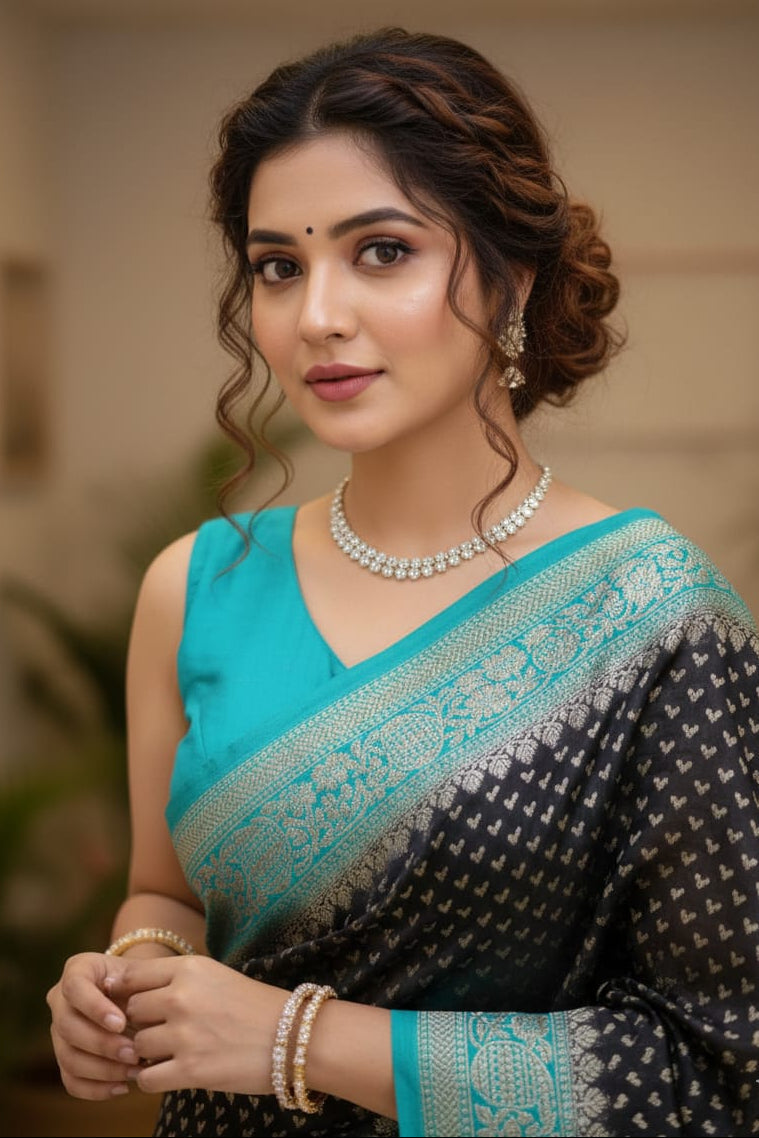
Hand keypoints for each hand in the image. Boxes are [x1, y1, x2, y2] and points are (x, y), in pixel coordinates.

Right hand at [46, 952, 142, 1098]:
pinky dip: (97, 1088)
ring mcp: (59, 1031)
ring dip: (103, 1069)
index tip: (121, 1023)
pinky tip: (123, 1087)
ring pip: (68, 1057)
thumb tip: (145, 1010)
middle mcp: (60, 1000)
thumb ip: (140, 985)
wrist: (138, 993)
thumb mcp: (143, 974)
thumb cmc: (143, 980)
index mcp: (77, 970)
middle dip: (102, 1044)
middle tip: (134, 1054)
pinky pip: (71, 1080)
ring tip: (135, 1071)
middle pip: (68, 1027)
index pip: (75, 987)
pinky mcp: (65, 1058)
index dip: (94, 1008)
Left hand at [109, 954, 290, 1095]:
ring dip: (148, 1053)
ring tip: (172, 1052)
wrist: (294, 1037)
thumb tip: (126, 988)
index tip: (135, 1004)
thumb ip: (176, 979)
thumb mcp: (215, 976)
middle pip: (131, 1011)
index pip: (132, 976)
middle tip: (162, 1030)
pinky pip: (146, 1079)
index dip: (127, 993)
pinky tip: (170, 1072)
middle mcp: (182, 997)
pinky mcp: (190, 1070)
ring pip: (137, 1046)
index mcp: (190, 968)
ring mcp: (185, 1034)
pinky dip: (152, 1079)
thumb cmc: (255, 1006)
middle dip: (142, 1023)